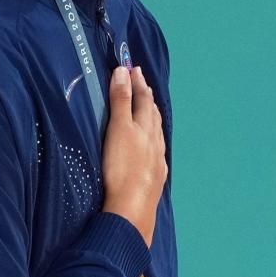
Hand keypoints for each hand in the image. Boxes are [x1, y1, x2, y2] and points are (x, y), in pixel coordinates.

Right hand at [101, 66, 167, 245]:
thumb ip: (121, 100)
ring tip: (150, 109)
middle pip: (153, 114)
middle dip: (147, 97)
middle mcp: (155, 141)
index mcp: (145, 127)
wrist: (132, 207)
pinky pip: (158, 151)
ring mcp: (157, 159)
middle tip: (143, 84)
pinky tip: (154, 146)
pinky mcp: (155, 176)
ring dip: (153, 117)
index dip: (138, 83)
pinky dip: (155, 141)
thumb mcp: (118, 129)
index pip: (143, 99)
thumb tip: (124, 71)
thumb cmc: (122, 167)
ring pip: (157, 132)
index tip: (133, 69)